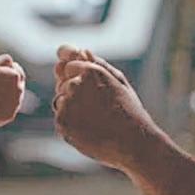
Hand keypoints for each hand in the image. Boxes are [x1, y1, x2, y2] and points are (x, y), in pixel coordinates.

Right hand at [0, 54, 25, 127]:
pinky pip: (8, 112)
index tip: (4, 76)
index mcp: (16, 77)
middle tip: (1, 87)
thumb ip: (4, 60)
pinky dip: (3, 109)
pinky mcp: (9, 116)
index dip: (11, 74)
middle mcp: (19, 91)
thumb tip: (13, 63)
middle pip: (18, 88)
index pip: (19, 74)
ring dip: (8, 98)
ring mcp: (15, 105)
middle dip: (11, 87)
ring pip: (14, 101)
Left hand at [53, 45, 158, 170]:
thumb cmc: (129, 111)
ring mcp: (67, 103)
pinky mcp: (62, 121)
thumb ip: (98, 65)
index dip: (76, 77)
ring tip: (95, 119)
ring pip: (60, 100)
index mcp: (90, 70)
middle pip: (62, 83)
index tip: (90, 89)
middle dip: (73, 92)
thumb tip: (82, 50)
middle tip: (97, 108)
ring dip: (71, 108)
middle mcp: (76, 84)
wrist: (134, 144)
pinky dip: (70, 123)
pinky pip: (60, 117)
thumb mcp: (118, 82)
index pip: (66, 65)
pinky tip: (89, 129)